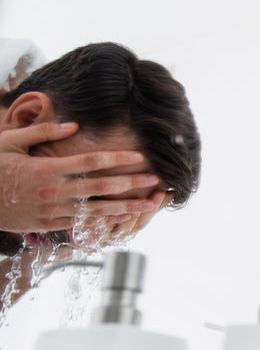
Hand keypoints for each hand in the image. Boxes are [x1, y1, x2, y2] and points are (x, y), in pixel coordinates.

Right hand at [0, 122, 159, 233]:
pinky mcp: (49, 225)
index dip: (117, 158)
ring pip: (96, 210)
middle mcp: (52, 192)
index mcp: (45, 169)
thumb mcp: (10, 141)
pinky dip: (105, 221)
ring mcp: (51, 211)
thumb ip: (42, 132)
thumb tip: (74, 125)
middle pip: (100, 187)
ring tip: (149, 204)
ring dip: (125, 207)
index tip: (139, 155)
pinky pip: (82, 224)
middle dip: (131, 183)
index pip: (90, 162)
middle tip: (156, 179)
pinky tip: (124, 218)